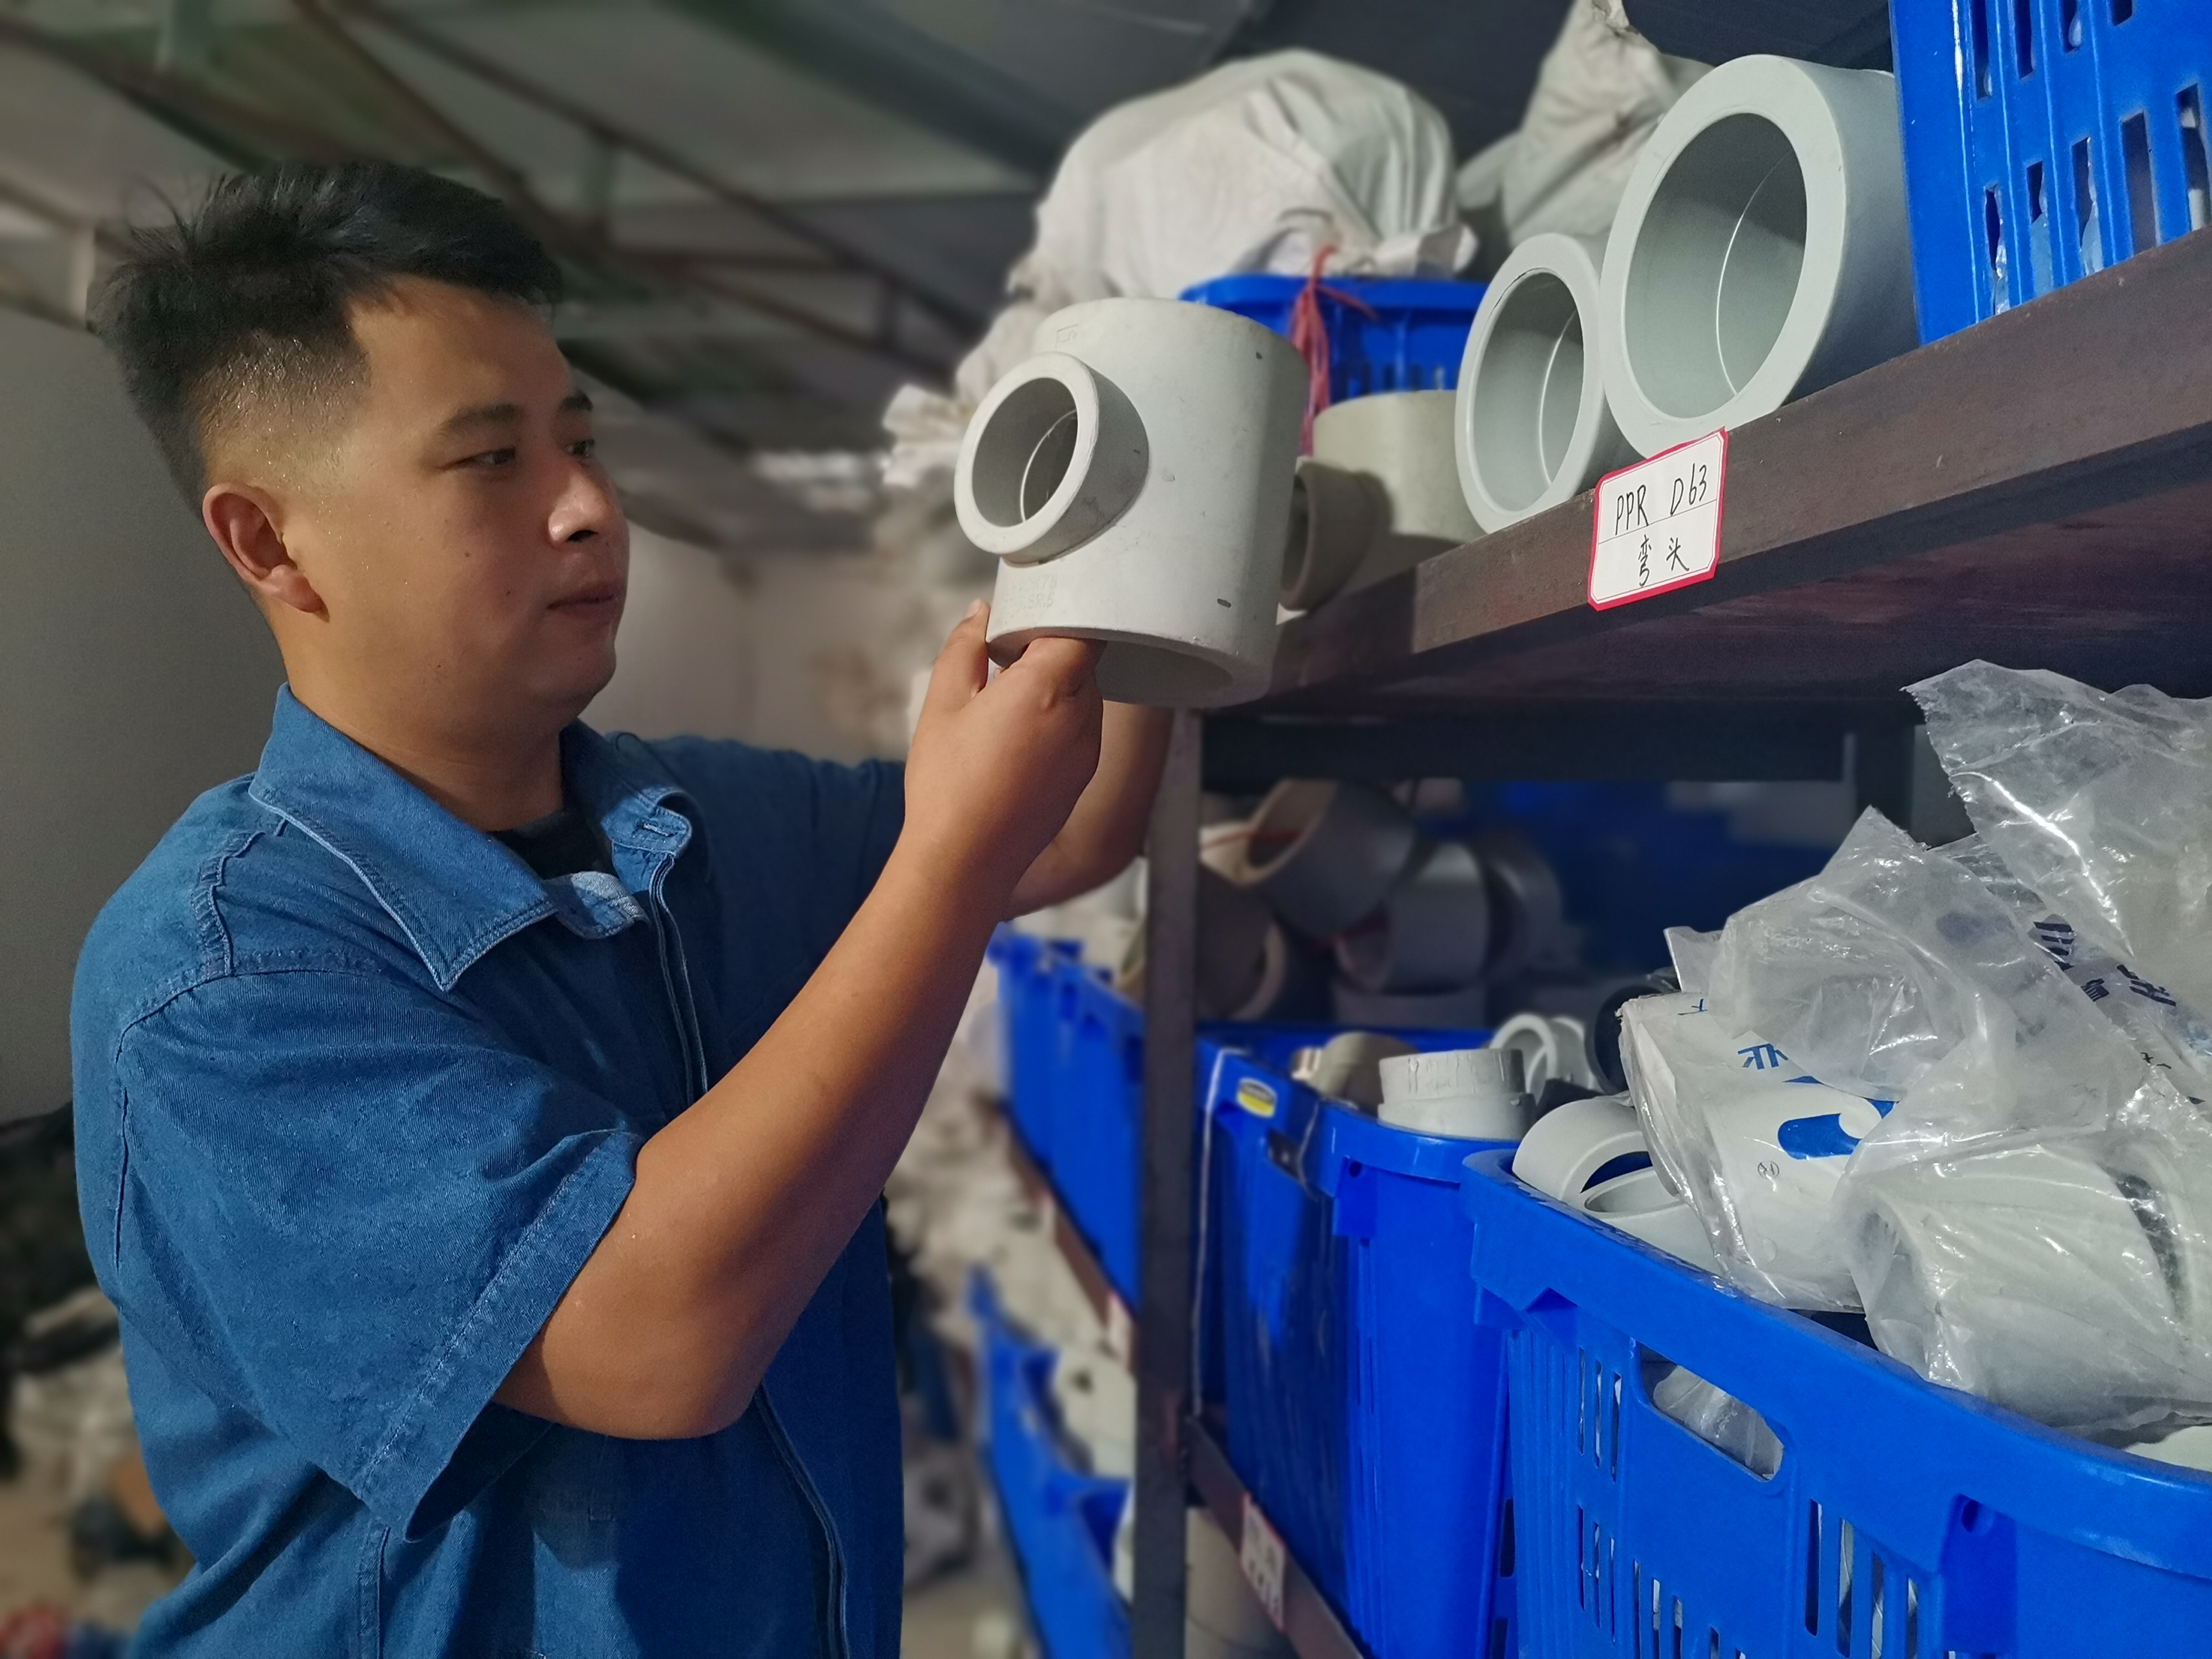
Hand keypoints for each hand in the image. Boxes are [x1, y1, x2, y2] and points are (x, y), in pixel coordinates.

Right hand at [903, 603, 1103, 909]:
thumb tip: (979, 616)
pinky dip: (1059, 722)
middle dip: (1049, 653)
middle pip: (1083, 660)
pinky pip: (1081, 730)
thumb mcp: (943, 704)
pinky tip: (1017, 740)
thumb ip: (965, 649)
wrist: (964, 862)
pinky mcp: (1083, 776)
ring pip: (1085, 695)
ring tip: (1008, 705)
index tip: (1019, 622)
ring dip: (1056, 689)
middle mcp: (1080, 715)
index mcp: (1048, 686)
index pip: (1078, 627)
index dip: (1052, 616)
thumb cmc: (948, 786)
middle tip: (1005, 660)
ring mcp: (1087, 749)